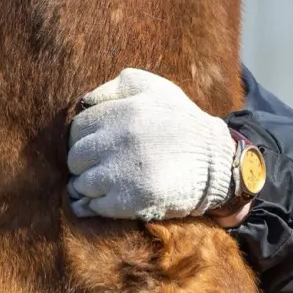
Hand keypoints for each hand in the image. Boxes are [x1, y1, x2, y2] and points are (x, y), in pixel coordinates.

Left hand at [67, 67, 247, 225]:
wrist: (216, 163)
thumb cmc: (183, 123)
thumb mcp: (156, 88)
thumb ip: (118, 85)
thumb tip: (85, 101)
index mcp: (122, 112)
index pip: (78, 129)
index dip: (84, 139)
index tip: (97, 146)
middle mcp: (118, 141)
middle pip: (76, 158)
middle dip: (84, 164)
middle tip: (101, 166)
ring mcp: (122, 173)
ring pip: (81, 184)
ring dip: (88, 187)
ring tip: (106, 185)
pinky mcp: (129, 201)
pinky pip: (93, 207)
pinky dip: (95, 206)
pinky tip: (109, 200)